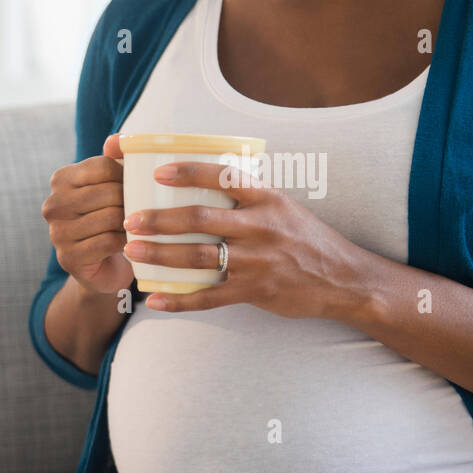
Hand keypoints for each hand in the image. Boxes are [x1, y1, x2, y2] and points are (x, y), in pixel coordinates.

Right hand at [42, 134, 134, 295]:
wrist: (101, 267)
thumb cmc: (110, 219)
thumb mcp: (112, 186)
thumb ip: (115, 160)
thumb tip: (116, 139)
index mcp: (61, 180)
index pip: (104, 166)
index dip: (128, 176)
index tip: (137, 188)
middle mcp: (53, 204)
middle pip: (108, 192)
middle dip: (132, 201)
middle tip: (143, 211)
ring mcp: (58, 233)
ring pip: (110, 217)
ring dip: (131, 223)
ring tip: (139, 226)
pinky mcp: (69, 257)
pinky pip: (108, 241)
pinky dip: (126, 242)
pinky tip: (132, 243)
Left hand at [122, 161, 363, 315]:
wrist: (343, 278)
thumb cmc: (303, 238)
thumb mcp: (280, 207)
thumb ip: (244, 196)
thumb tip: (198, 179)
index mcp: (266, 198)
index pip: (223, 176)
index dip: (188, 172)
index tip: (157, 172)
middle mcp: (260, 226)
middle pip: (201, 218)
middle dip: (160, 219)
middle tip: (129, 219)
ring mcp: (257, 260)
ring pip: (199, 257)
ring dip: (161, 255)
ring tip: (132, 251)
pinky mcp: (254, 291)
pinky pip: (209, 297)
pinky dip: (180, 300)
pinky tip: (154, 300)